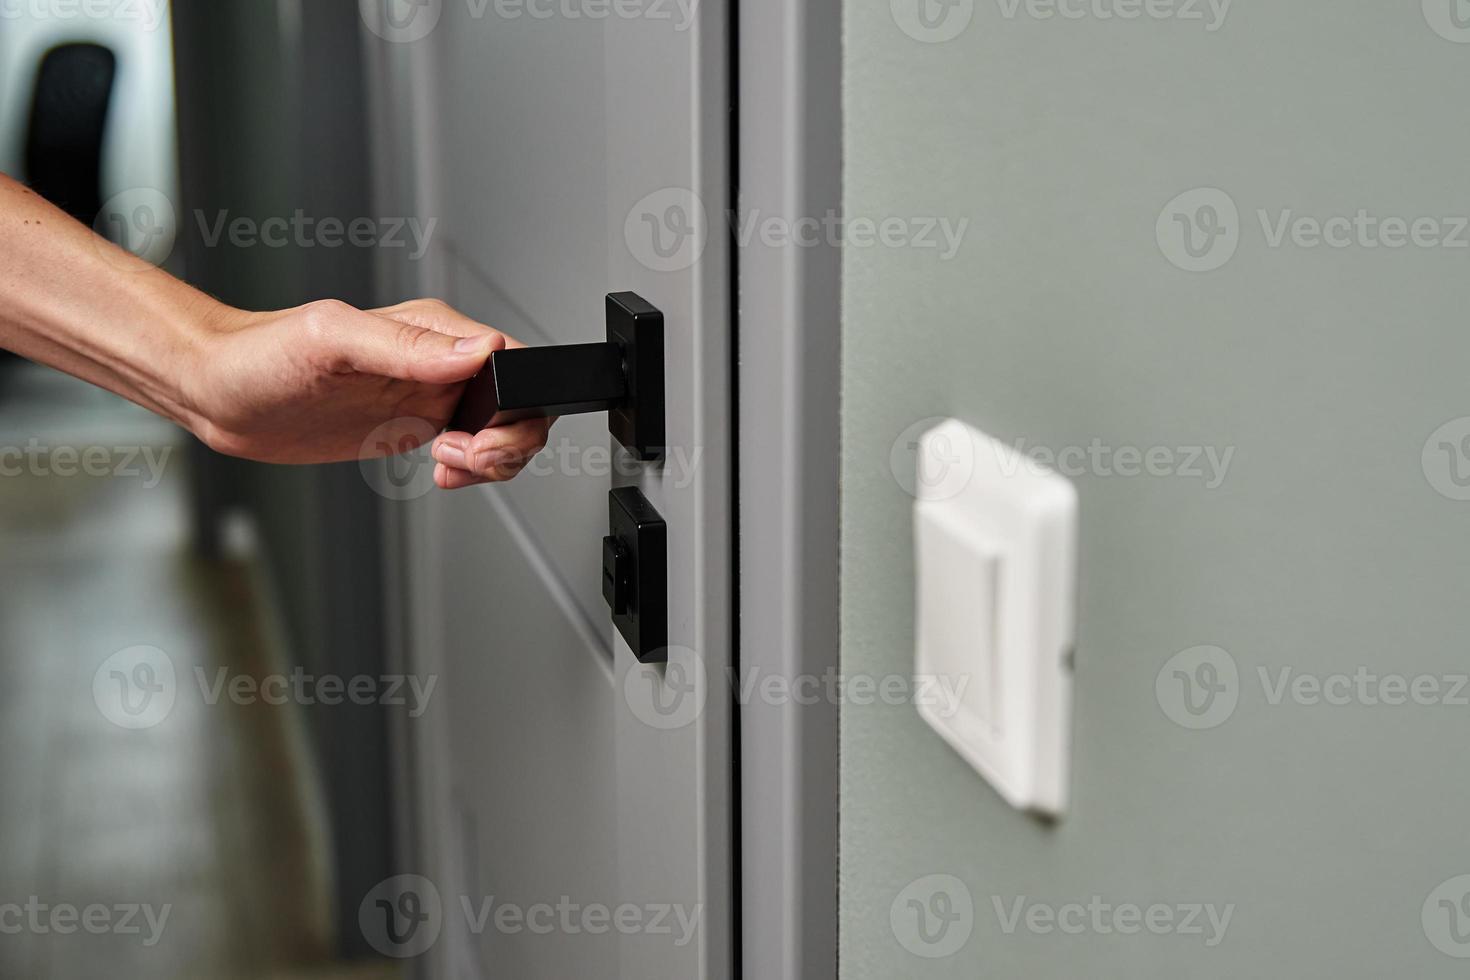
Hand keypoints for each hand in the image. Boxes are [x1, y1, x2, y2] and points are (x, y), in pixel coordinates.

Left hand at [187, 297, 552, 486]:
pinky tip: (444, 473)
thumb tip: (480, 350)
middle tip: (468, 460)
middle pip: (521, 402)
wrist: (220, 392)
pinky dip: (471, 469)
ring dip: (493, 460)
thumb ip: (409, 346)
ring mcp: (430, 392)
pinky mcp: (414, 422)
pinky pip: (471, 447)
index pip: (515, 362)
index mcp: (434, 329)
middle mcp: (440, 359)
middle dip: (511, 442)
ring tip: (451, 466)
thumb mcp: (333, 340)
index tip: (477, 436)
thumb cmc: (261, 355)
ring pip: (502, 429)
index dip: (517, 407)